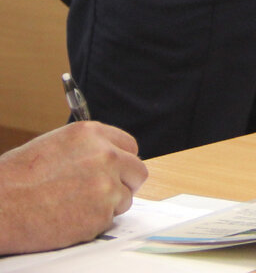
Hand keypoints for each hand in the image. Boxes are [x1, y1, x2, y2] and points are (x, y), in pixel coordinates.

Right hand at [0, 121, 147, 253]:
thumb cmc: (15, 179)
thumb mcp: (54, 145)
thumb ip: (87, 149)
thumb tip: (109, 157)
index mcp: (92, 134)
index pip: (129, 146)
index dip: (122, 161)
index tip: (116, 171)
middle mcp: (105, 156)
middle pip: (137, 171)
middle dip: (124, 183)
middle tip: (104, 193)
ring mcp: (106, 186)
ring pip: (125, 198)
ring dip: (107, 205)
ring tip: (74, 206)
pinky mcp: (102, 214)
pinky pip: (109, 220)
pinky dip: (93, 223)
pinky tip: (68, 218)